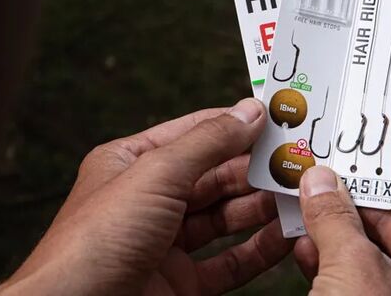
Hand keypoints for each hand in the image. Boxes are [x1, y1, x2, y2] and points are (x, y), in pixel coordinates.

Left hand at [0, 99, 290, 295]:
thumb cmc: (93, 243)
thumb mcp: (156, 175)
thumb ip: (208, 142)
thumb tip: (249, 111)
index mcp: (134, 164)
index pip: (196, 133)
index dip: (235, 123)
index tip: (275, 119)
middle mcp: (151, 201)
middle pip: (216, 176)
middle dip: (255, 169)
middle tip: (295, 162)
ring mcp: (165, 244)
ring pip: (226, 218)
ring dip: (262, 207)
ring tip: (297, 196)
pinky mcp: (179, 284)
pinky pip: (229, 260)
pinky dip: (259, 249)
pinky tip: (284, 236)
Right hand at [294, 166, 390, 295]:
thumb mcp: (352, 271)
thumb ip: (336, 219)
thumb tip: (320, 177)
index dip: (357, 186)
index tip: (326, 167)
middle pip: (377, 232)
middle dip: (336, 211)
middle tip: (306, 184)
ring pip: (359, 259)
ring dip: (326, 237)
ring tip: (297, 211)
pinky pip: (349, 285)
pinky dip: (325, 266)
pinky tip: (302, 249)